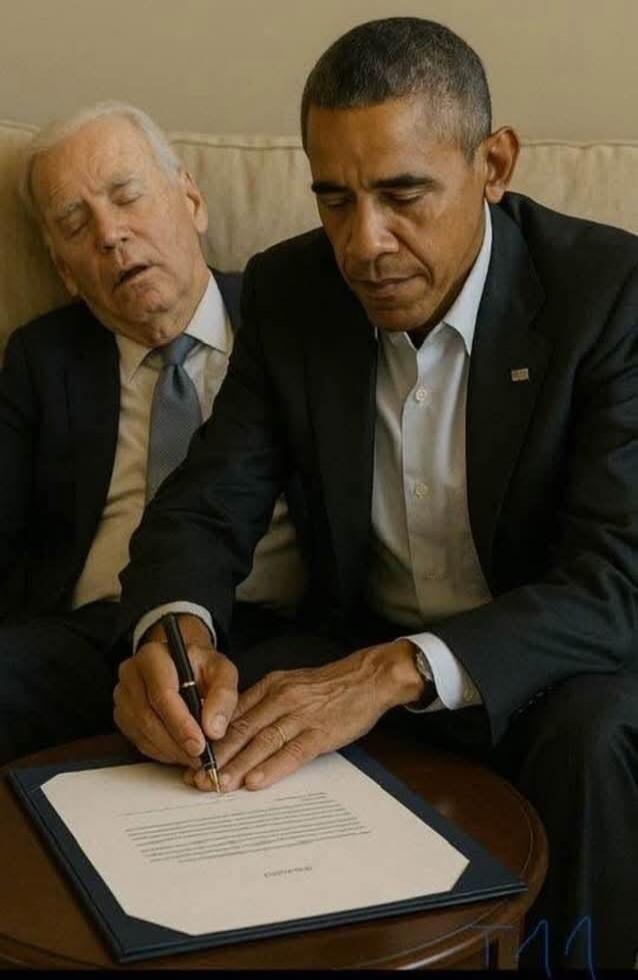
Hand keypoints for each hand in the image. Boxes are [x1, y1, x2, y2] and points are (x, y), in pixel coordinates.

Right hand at [113, 614, 238, 781]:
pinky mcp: (122, 715)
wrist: (184, 665)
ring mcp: (123, 695)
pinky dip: (161, 751)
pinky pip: (139, 740)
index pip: (162, 693)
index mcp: (154, 655)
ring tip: (194, 756)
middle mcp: (131, 673)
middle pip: (148, 716)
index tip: (199, 743)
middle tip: (199, 756)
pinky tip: (180, 751)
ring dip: (170, 750)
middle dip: (176, 742)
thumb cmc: (201, 666)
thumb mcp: (222, 671)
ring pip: (142, 732)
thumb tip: (213, 728)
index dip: (181, 722)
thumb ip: (223, 695)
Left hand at [191, 639, 423, 792]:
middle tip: (198, 778)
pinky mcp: (320, 731)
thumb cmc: (328, 687)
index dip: (212, 739)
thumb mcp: (290, 685)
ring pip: (263, 742)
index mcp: (271, 687)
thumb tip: (236, 729)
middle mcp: (281, 698)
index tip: (193, 758)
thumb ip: (264, 704)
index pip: (234, 715)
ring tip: (220, 785)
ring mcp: (301, 715)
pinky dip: (272, 767)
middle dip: (217, 757)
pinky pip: (292, 752)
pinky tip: (256, 781)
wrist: (366, 678)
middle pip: (242, 729)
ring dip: (239, 765)